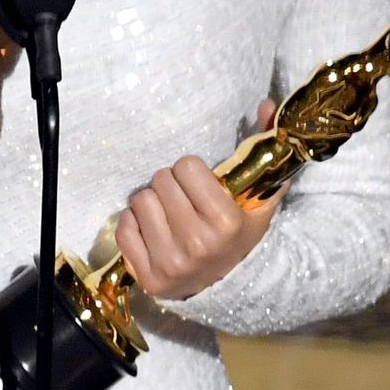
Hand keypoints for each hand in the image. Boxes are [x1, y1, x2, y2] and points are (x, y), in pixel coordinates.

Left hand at [116, 99, 289, 299]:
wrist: (230, 286)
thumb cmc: (241, 233)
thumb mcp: (261, 196)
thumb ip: (265, 150)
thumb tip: (266, 104)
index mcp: (225, 221)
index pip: (186, 166)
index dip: (193, 172)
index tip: (201, 185)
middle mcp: (197, 243)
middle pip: (160, 180)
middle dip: (172, 185)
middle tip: (184, 201)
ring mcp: (170, 263)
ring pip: (140, 201)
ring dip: (153, 203)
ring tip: (170, 216)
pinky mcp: (147, 276)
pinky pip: (123, 228)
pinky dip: (135, 225)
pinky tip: (154, 233)